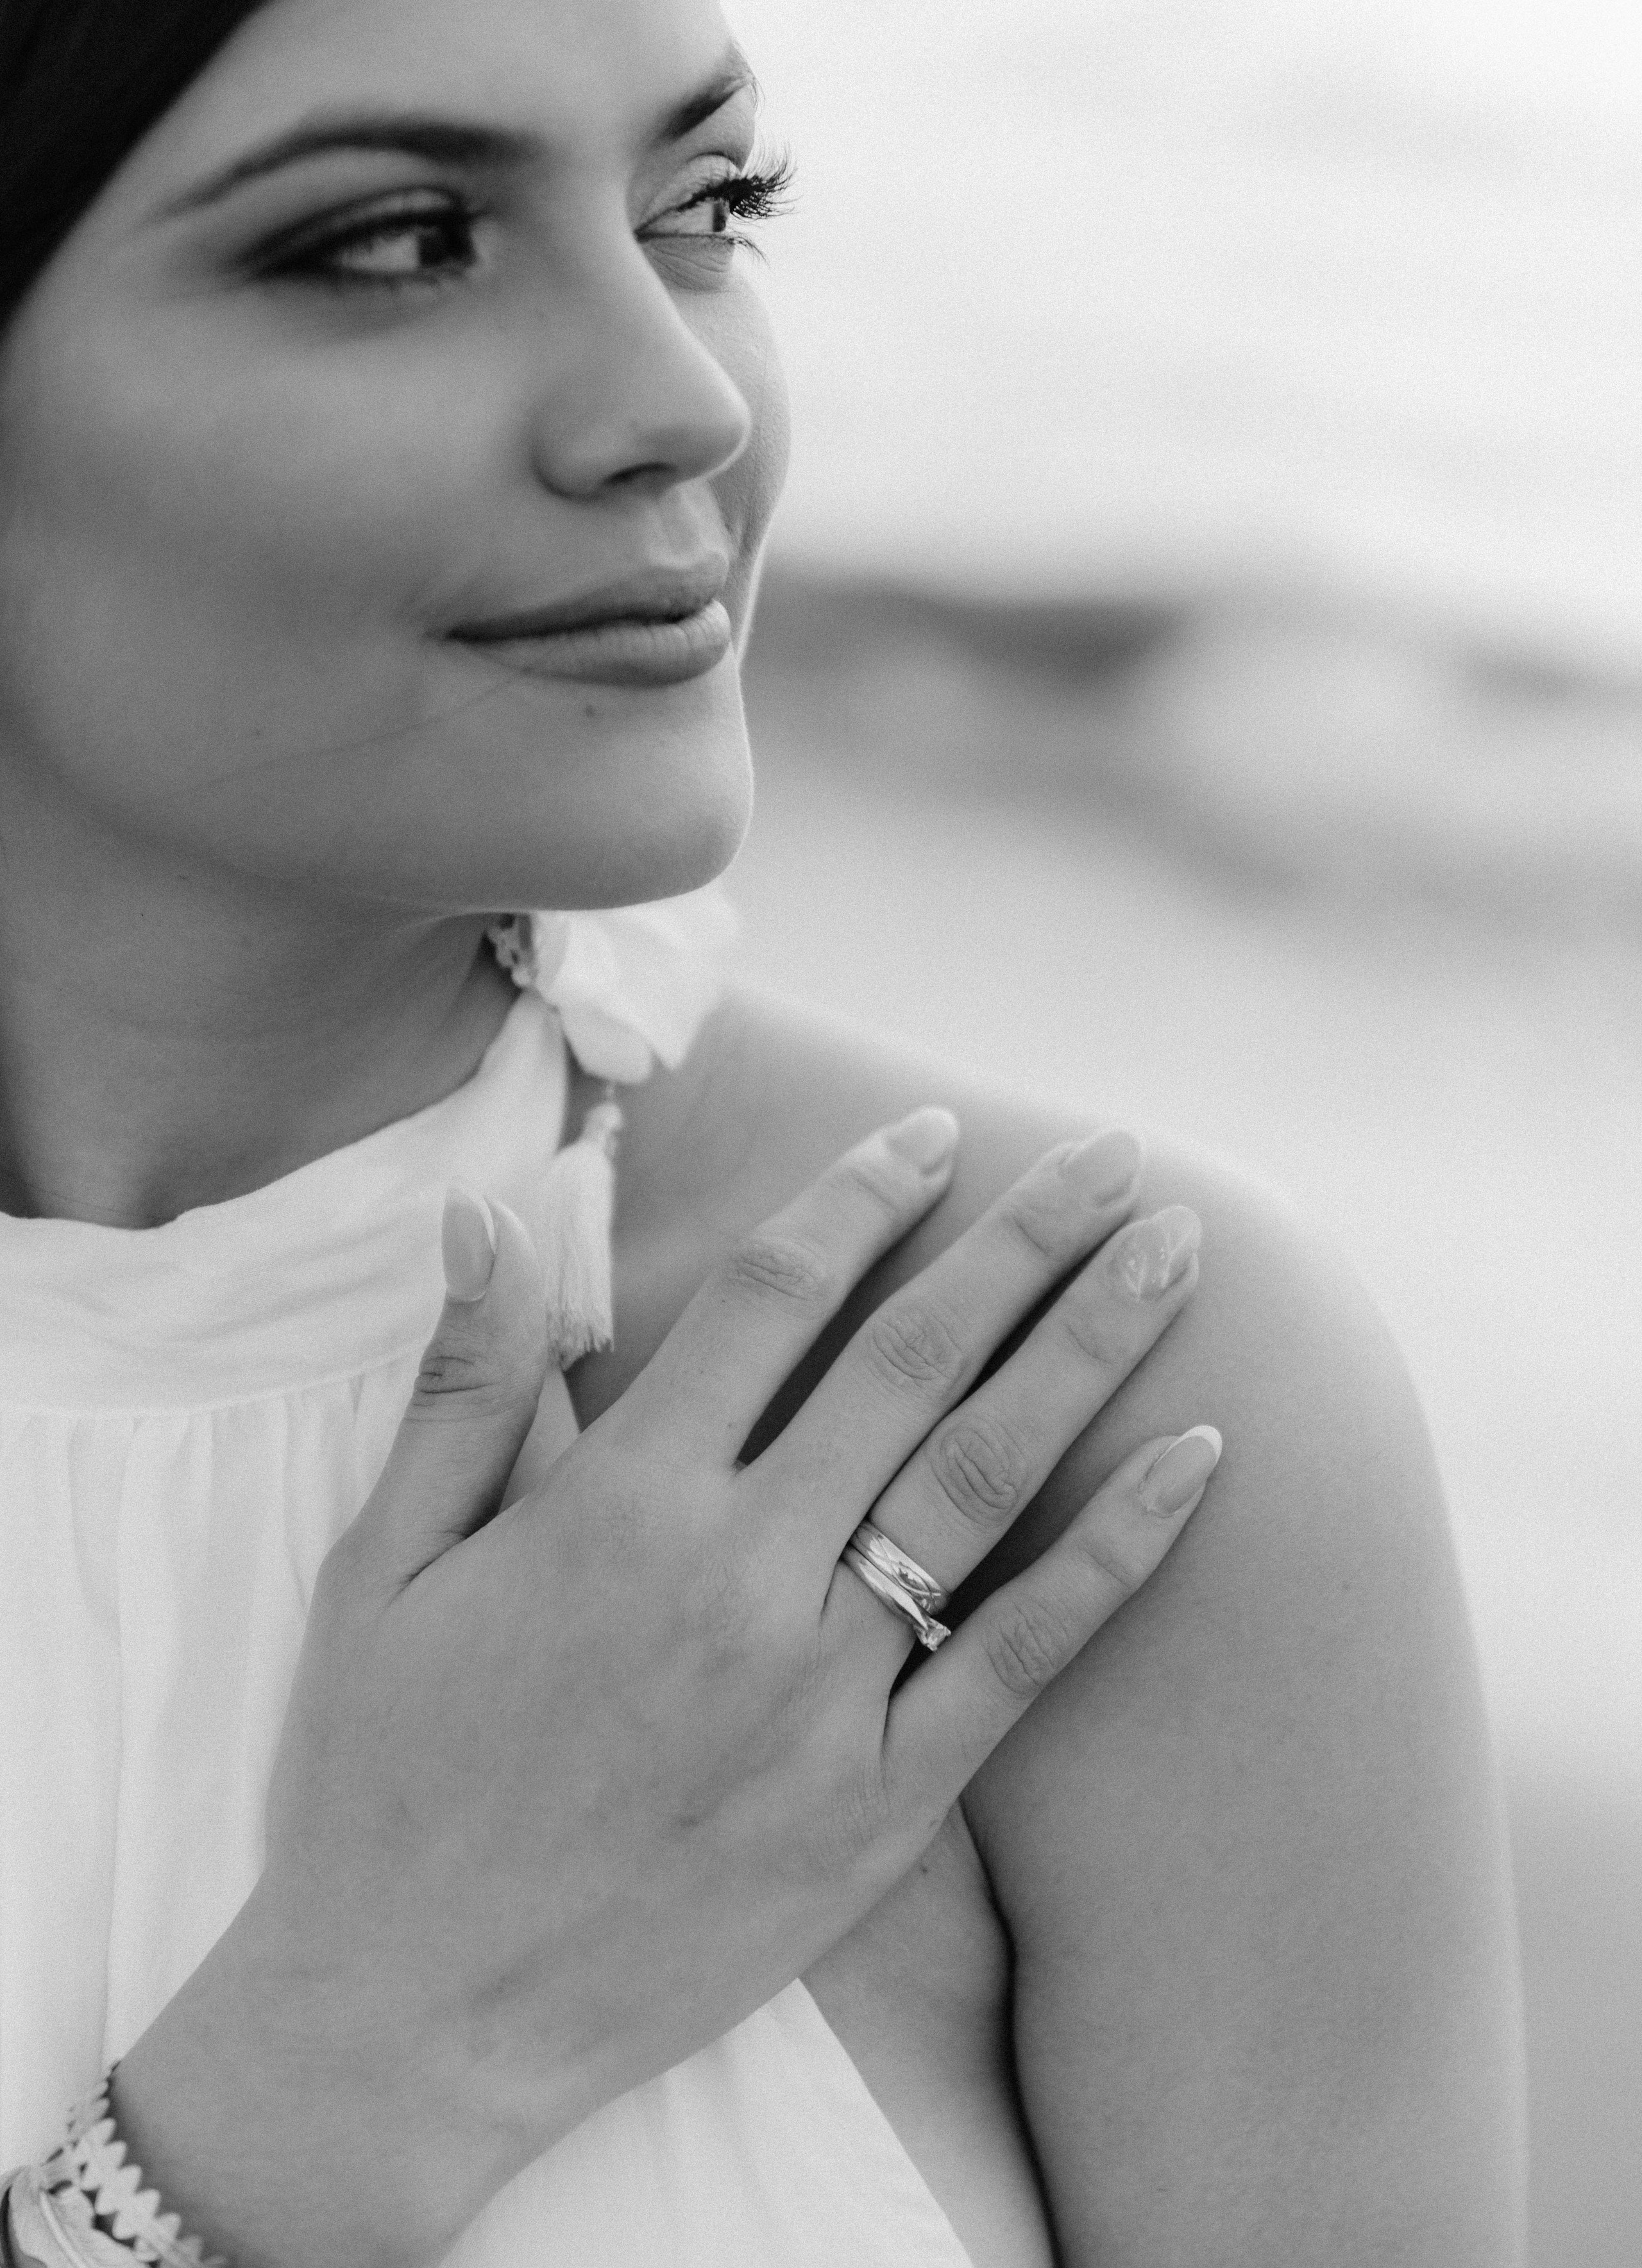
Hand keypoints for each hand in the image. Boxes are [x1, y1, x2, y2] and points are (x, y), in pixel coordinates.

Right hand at [115, 1112, 1217, 2267]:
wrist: (411, 2021)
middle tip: (1112, 1153)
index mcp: (619, 1504)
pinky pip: (1024, 1659)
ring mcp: (821, 1696)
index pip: (776, 1296)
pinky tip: (1200, 1463)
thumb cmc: (381, 1776)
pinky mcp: (877, 1809)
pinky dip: (1118, 1555)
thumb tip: (485, 1205)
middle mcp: (738, 1577)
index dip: (862, 1196)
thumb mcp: (386, 1562)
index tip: (933, 1132)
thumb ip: (466, 1378)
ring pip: (988, 1482)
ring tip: (1179, 1255)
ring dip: (1092, 1351)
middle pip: (914, 1361)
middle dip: (1024, 1239)